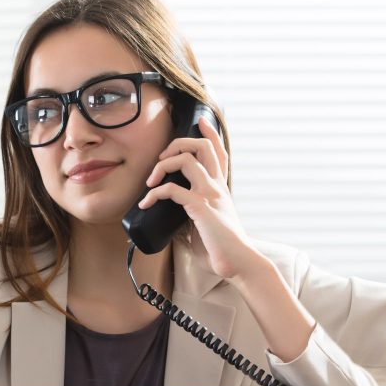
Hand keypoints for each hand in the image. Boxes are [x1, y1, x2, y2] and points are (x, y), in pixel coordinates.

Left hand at [138, 115, 256, 280]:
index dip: (210, 133)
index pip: (219, 152)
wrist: (238, 264)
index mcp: (220, 189)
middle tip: (162, 157)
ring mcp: (210, 195)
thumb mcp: (203, 229)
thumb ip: (189, 220)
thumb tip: (170, 223)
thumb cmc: (222, 250)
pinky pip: (173, 189)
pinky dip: (155, 193)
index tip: (201, 121)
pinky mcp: (201, 207)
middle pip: (203, 147)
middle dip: (179, 143)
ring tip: (151, 181)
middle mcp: (217, 187)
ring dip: (162, 165)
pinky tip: (147, 203)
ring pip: (187, 160)